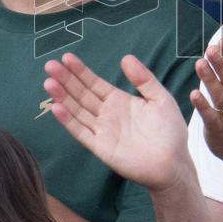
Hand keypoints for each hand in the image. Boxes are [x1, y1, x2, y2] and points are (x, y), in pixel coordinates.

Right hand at [45, 53, 190, 191]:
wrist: (173, 164)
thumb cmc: (170, 132)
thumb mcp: (160, 99)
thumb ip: (143, 79)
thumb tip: (126, 57)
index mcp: (119, 101)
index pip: (94, 83)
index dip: (80, 71)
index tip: (66, 57)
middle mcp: (107, 114)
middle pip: (81, 94)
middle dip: (66, 80)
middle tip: (50, 65)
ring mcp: (102, 130)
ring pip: (77, 110)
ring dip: (62, 97)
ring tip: (49, 83)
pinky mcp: (101, 147)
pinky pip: (81, 132)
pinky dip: (68, 121)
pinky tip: (56, 108)